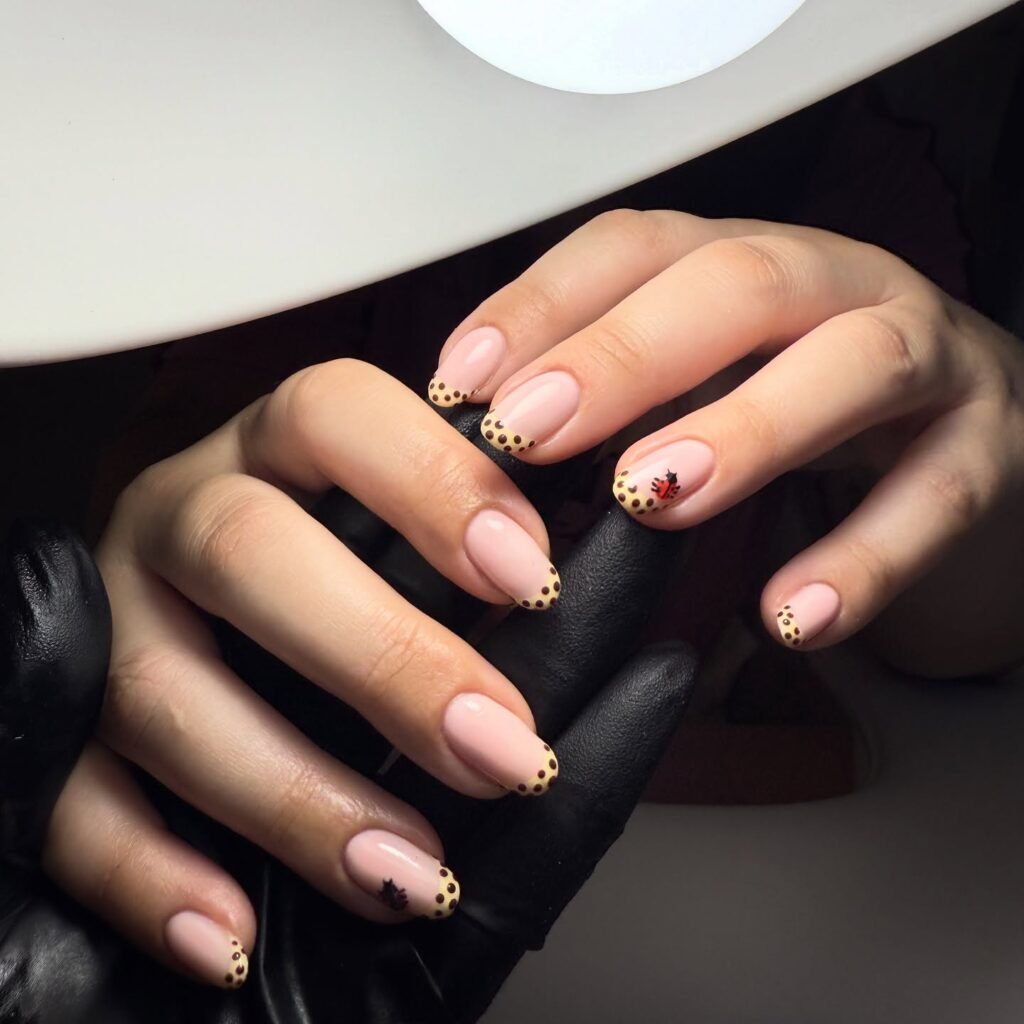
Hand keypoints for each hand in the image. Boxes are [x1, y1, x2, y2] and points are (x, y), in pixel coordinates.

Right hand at [37, 359, 580, 984]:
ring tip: (410, 874)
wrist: (252, 733)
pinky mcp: (62, 743)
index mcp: (283, 460)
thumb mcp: (452, 632)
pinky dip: (155, 874)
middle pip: (246, 544)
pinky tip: (236, 934)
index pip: (337, 411)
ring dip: (294, 792)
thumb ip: (538, 644)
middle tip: (502, 751)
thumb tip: (660, 662)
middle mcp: (185, 522)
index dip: (434, 481)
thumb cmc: (371, 665)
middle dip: (381, 653)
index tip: (536, 575)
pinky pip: (78, 802)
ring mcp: (113, 628)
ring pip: (160, 687)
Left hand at [430, 210, 1023, 673]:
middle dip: (622, 357)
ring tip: (654, 500)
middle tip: (526, 433)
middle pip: (737, 283)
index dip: (543, 306)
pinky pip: (939, 499)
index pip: (638, 248)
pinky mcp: (991, 450)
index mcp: (748, 263)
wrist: (966, 442)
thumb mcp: (705, 385)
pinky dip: (862, 560)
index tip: (460, 384)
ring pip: (854, 365)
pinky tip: (788, 617)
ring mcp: (930, 360)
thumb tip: (484, 461)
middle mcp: (839, 287)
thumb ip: (620, 408)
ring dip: (746, 430)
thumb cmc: (805, 413)